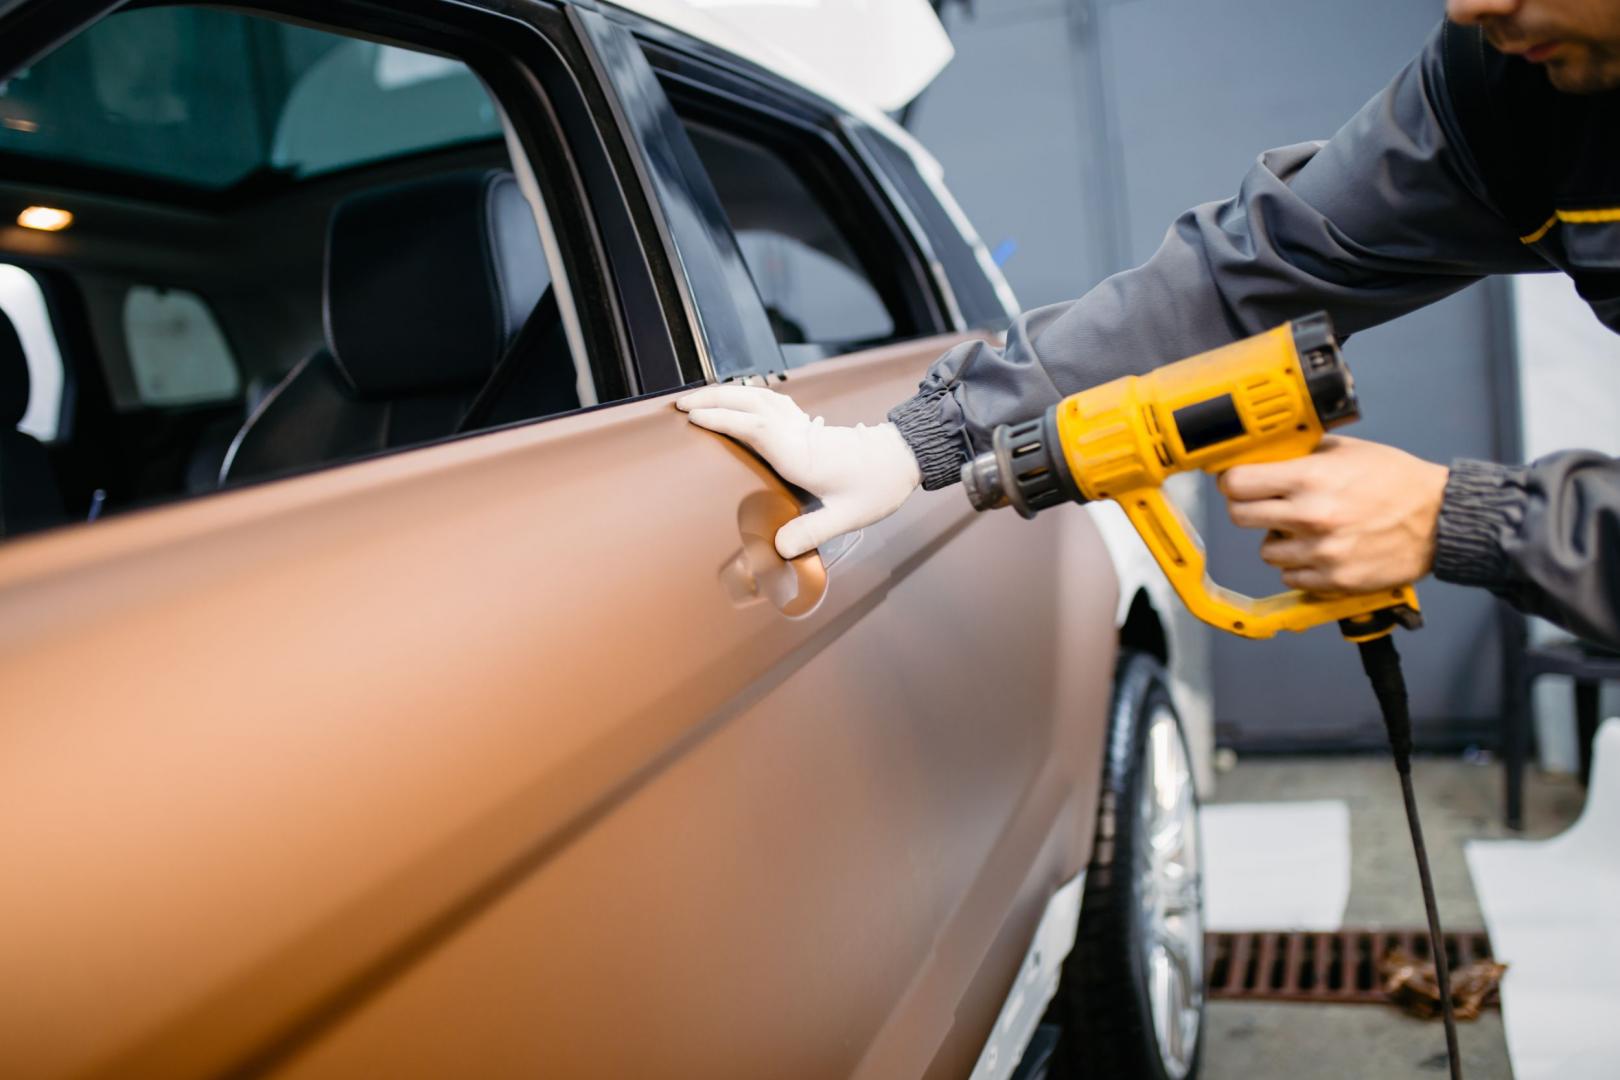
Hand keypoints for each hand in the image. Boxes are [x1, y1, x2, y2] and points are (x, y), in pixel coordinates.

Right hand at [675, 385, 920, 558]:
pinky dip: (746, 395)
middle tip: (679, 403)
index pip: (756, 428)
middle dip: (713, 399)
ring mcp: (803, 425)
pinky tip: (735, 399)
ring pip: (759, 396)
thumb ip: (812, 530)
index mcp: (803, 454)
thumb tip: (778, 548)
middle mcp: (799, 433)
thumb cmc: (877, 487)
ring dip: (726, 393)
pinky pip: (770, 400)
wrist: (903, 459)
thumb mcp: (848, 516)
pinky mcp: (806, 424)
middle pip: (750, 403)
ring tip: (697, 398)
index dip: (724, 420)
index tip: (694, 418)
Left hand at [1218, 435, 1448, 593]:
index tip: (1237, 482)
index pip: (1238, 483)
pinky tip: (1321, 550)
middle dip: (1248, 508)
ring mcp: (1321, 552)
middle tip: (1264, 505)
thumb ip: (1303, 454)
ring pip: (1266, 551)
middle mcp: (1310, 516)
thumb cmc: (1398, 482)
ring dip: (1279, 540)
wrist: (1441, 519)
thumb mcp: (1347, 451)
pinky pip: (1291, 576)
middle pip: (1240, 517)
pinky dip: (1299, 566)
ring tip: (1306, 529)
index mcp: (1309, 479)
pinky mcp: (1333, 579)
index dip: (1233, 481)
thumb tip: (1266, 455)